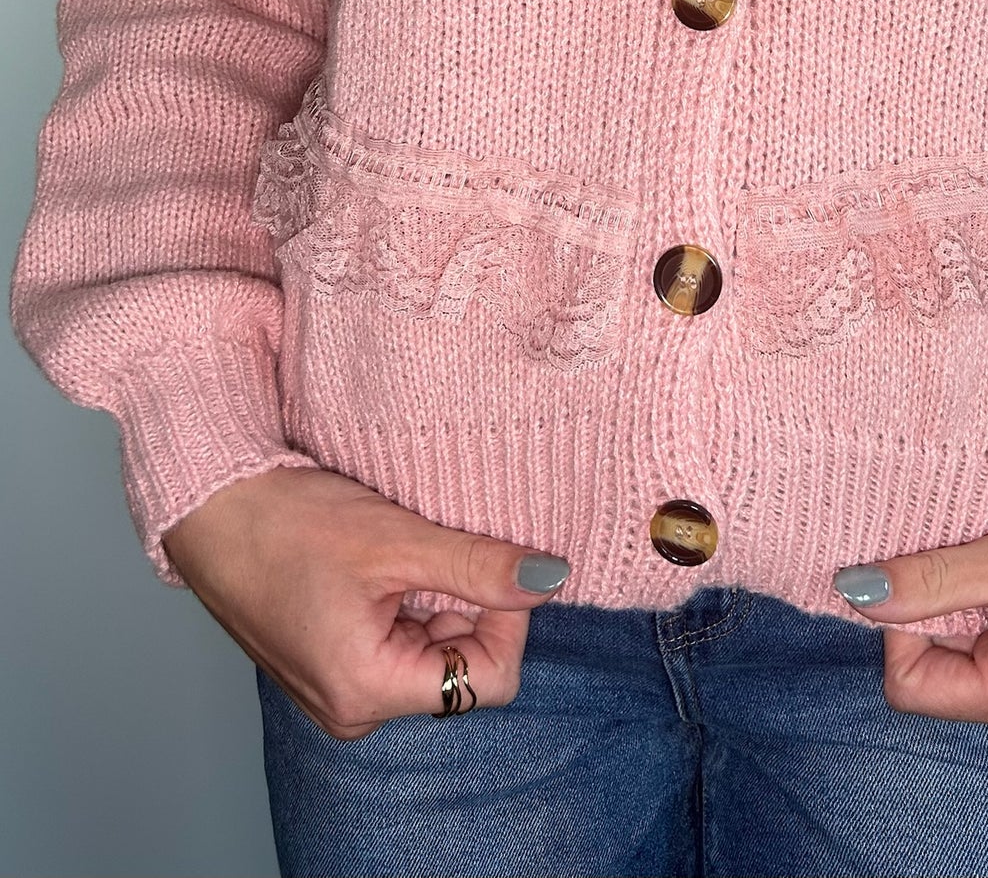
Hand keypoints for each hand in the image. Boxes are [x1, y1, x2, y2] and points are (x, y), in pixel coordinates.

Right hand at [161, 465, 570, 738]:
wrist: (210, 506)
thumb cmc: (288, 524)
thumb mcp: (398, 541)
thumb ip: (480, 567)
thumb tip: (550, 579)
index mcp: (367, 693)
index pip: (487, 680)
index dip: (506, 621)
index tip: (493, 565)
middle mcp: (352, 708)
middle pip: (460, 670)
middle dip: (467, 607)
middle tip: (438, 550)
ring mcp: (337, 689)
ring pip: (431, 652)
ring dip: (436, 600)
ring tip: (402, 553)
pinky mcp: (329, 664)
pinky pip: (397, 644)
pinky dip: (406, 602)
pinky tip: (382, 564)